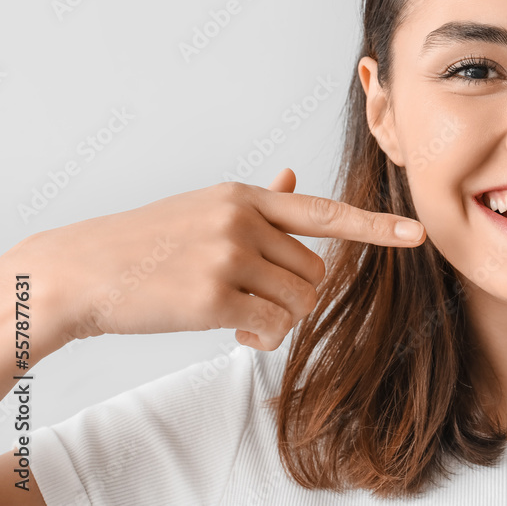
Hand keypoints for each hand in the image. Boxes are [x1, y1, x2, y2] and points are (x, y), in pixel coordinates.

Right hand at [19, 168, 424, 350]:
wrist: (83, 269)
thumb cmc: (149, 241)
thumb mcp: (206, 207)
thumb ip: (259, 201)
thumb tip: (294, 174)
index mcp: (246, 197)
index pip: (326, 210)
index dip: (376, 225)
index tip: (417, 233)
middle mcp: (243, 220)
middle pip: (316, 273)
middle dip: (297, 296)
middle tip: (257, 302)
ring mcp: (228, 256)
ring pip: (298, 303)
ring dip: (278, 320)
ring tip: (240, 316)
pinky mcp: (213, 296)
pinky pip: (271, 327)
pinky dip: (260, 338)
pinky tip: (233, 331)